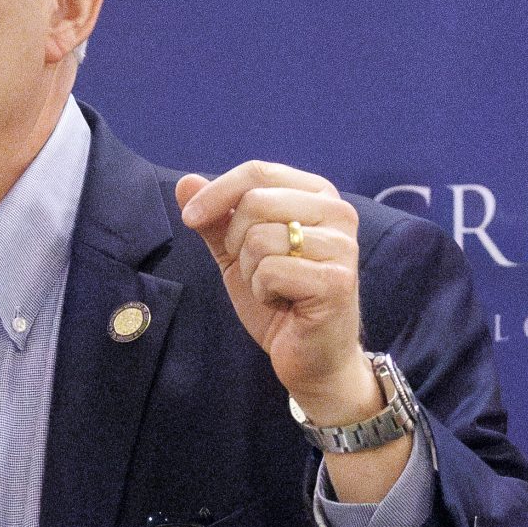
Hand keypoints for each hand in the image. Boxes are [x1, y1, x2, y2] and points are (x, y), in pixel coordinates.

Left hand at [175, 163, 378, 425]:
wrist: (309, 355)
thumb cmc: (278, 298)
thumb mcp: (237, 254)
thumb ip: (216, 219)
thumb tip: (185, 182)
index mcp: (316, 194)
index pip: (257, 171)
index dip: (216, 192)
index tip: (189, 217)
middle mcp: (337, 211)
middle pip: (255, 201)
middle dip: (235, 241)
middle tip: (254, 269)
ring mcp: (342, 245)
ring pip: (259, 238)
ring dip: (251, 272)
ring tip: (273, 289)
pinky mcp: (337, 280)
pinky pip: (270, 271)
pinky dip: (263, 292)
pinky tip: (283, 303)